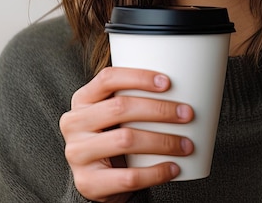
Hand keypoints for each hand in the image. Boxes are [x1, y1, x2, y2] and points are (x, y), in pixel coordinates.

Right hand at [59, 67, 193, 202]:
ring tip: (186, 143)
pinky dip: (156, 172)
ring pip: (126, 140)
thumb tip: (183, 84)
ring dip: (163, 141)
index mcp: (82, 99)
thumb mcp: (115, 113)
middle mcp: (74, 123)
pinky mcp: (87, 183)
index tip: (167, 83)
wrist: (97, 180)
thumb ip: (135, 96)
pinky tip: (174, 168)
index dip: (138, 77)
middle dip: (159, 110)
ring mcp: (77, 154)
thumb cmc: (114, 135)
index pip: (108, 78)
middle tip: (186, 114)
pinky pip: (128, 177)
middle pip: (120, 108)